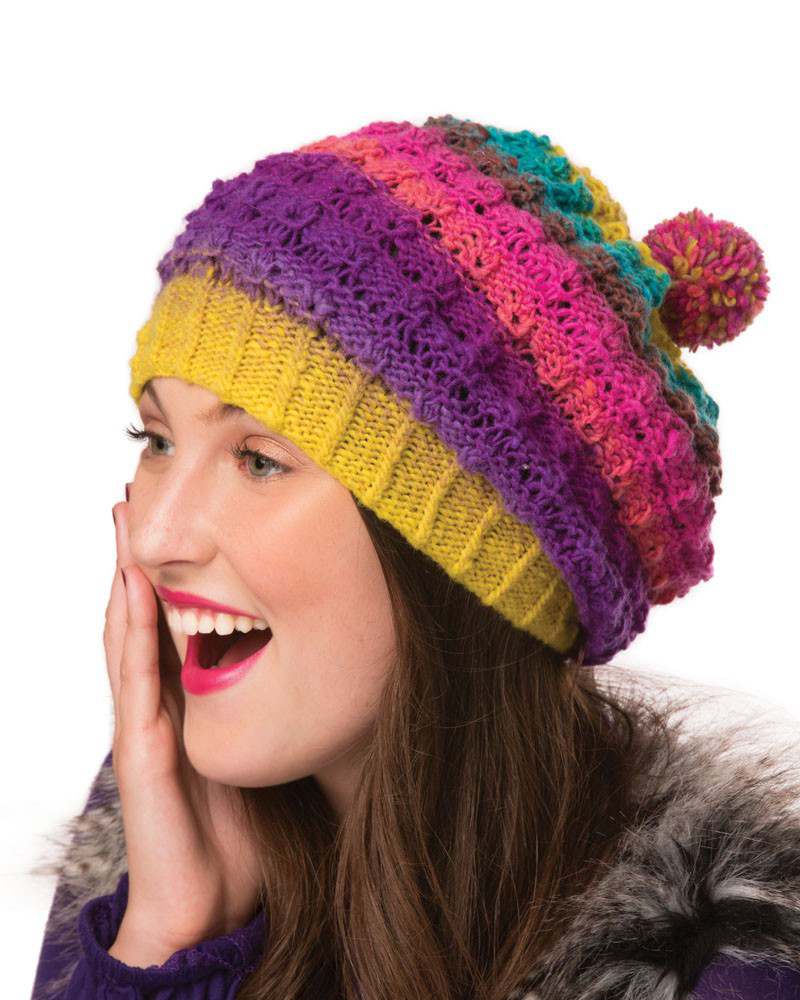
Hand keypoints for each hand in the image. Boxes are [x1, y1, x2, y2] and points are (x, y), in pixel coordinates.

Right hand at [105, 499, 262, 955]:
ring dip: (122, 581)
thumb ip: (267, 719)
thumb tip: (309, 673)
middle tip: (132, 501)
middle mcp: (157, 707)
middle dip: (133, 561)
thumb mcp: (257, 757)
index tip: (170, 520)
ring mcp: (144, 727)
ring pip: (126, 639)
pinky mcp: (143, 753)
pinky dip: (130, 635)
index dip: (162, 576)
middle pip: (138, 619)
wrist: (208, 904)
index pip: (166, 626)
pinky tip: (130, 595)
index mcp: (183, 705)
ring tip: (122, 528)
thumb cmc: (234, 831)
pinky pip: (136, 683)